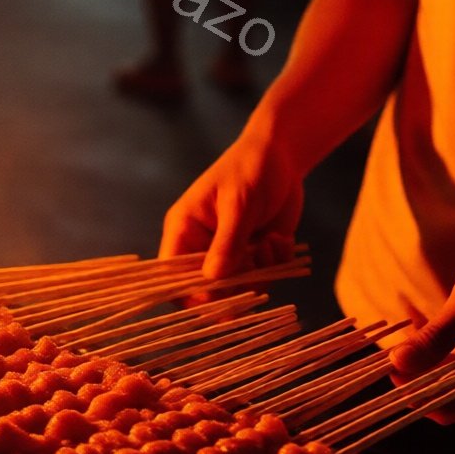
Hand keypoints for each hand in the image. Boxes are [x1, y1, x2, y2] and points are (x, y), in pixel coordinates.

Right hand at [160, 128, 303, 281]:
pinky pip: (265, 277)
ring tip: (271, 242)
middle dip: (236, 284)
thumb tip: (212, 278)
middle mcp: (204, 246)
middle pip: (208, 289)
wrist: (281, 155)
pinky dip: (277, 264)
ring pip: (241, 287)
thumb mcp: (238, 204)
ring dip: (261, 272)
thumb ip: (227, 242)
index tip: (219, 298)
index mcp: (185, 230)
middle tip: (255, 262)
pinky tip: (280, 239)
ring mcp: (231, 252)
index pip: (173, 276)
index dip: (189, 293)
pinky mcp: (255, 254)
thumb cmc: (250, 168)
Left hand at [389, 242, 454, 420]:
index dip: (412, 391)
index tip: (386, 367)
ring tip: (405, 342)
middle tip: (390, 353)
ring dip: (427, 368)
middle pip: (447, 400)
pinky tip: (425, 335)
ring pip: (452, 386)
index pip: (444, 407)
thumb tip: (396, 364)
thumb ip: (433, 340)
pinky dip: (441, 359)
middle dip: (417, 380)